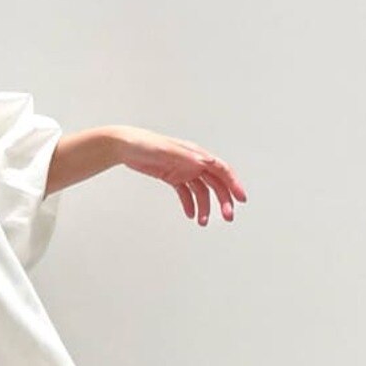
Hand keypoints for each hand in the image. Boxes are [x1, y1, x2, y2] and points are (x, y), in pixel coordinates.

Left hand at [111, 126, 248, 224]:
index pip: (221, 170)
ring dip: (205, 207)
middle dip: (223, 201)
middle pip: (215, 183)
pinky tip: (190, 215)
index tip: (241, 199)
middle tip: (227, 217)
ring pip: (201, 191)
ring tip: (202, 222)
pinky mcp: (173, 177)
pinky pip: (186, 193)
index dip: (233, 184)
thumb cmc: (144, 143)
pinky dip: (190, 204)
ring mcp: (183, 170)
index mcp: (196, 154)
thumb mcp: (166, 151)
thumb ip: (186, 158)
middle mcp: (193, 162)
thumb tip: (206, 163)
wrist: (125, 146)